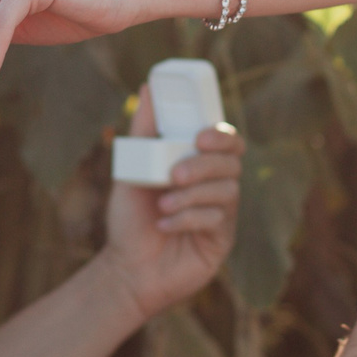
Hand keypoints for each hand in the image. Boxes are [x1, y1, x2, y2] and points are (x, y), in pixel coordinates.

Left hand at [99, 86, 246, 321]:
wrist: (125, 270)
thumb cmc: (130, 219)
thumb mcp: (131, 170)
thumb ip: (143, 130)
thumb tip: (148, 87)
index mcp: (200, 166)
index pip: (227, 142)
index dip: (222, 135)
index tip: (200, 136)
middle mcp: (216, 188)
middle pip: (231, 164)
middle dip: (204, 166)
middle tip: (174, 174)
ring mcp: (222, 215)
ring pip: (227, 192)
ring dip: (192, 195)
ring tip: (163, 204)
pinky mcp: (221, 242)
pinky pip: (218, 220)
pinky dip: (188, 218)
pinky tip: (164, 224)